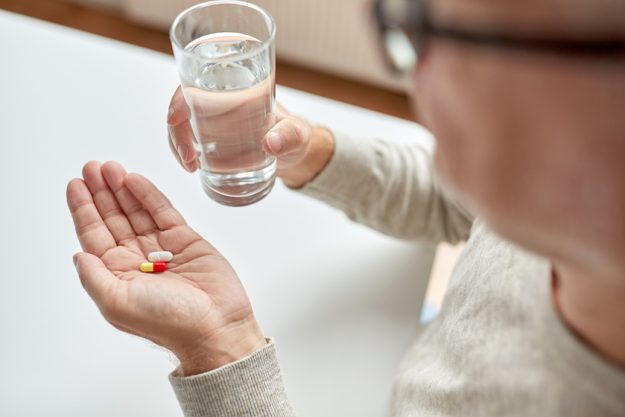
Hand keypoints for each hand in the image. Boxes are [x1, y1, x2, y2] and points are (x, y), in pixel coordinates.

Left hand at [67, 161, 265, 375]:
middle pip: (113, 218)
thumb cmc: (168, 322)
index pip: (94, 234)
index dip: (84, 209)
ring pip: (136, 211)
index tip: (76, 185)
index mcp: (117, 274)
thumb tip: (78, 254)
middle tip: (92, 168)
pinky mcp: (185, 239)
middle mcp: (136, 258)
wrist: (215, 325)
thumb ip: (93, 277)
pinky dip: (148, 195)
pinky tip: (135, 180)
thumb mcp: (117, 303)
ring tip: (110, 167)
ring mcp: (161, 248)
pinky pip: (163, 211)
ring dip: (122, 189)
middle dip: (101, 192)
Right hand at [167, 86, 334, 187]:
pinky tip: (192, 167)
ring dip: (178, 143)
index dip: (180, 96)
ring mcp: (213, 118)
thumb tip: (271, 143)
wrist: (295, 154)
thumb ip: (290, 137)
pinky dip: (184, 152)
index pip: (199, 80)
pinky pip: (189, 139)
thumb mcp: (297, 134)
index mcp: (238, 85)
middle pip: (183, 104)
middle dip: (177, 129)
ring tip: (191, 166)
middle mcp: (221, 98)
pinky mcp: (211, 137)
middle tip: (190, 158)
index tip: (176, 118)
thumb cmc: (296, 136)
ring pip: (182, 123)